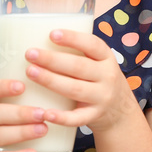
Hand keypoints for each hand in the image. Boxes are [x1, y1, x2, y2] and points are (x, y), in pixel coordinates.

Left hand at [24, 29, 138, 133]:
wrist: (121, 111)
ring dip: (51, 81)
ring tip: (30, 72)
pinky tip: (45, 113)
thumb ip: (79, 53)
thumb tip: (39, 37)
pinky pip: (77, 118)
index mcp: (107, 58)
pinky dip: (62, 117)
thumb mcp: (100, 63)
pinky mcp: (94, 116)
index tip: (52, 34)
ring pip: (75, 89)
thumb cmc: (100, 80)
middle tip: (30, 54)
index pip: (92, 44)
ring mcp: (102, 97)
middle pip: (79, 66)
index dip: (73, 38)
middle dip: (52, 60)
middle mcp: (107, 76)